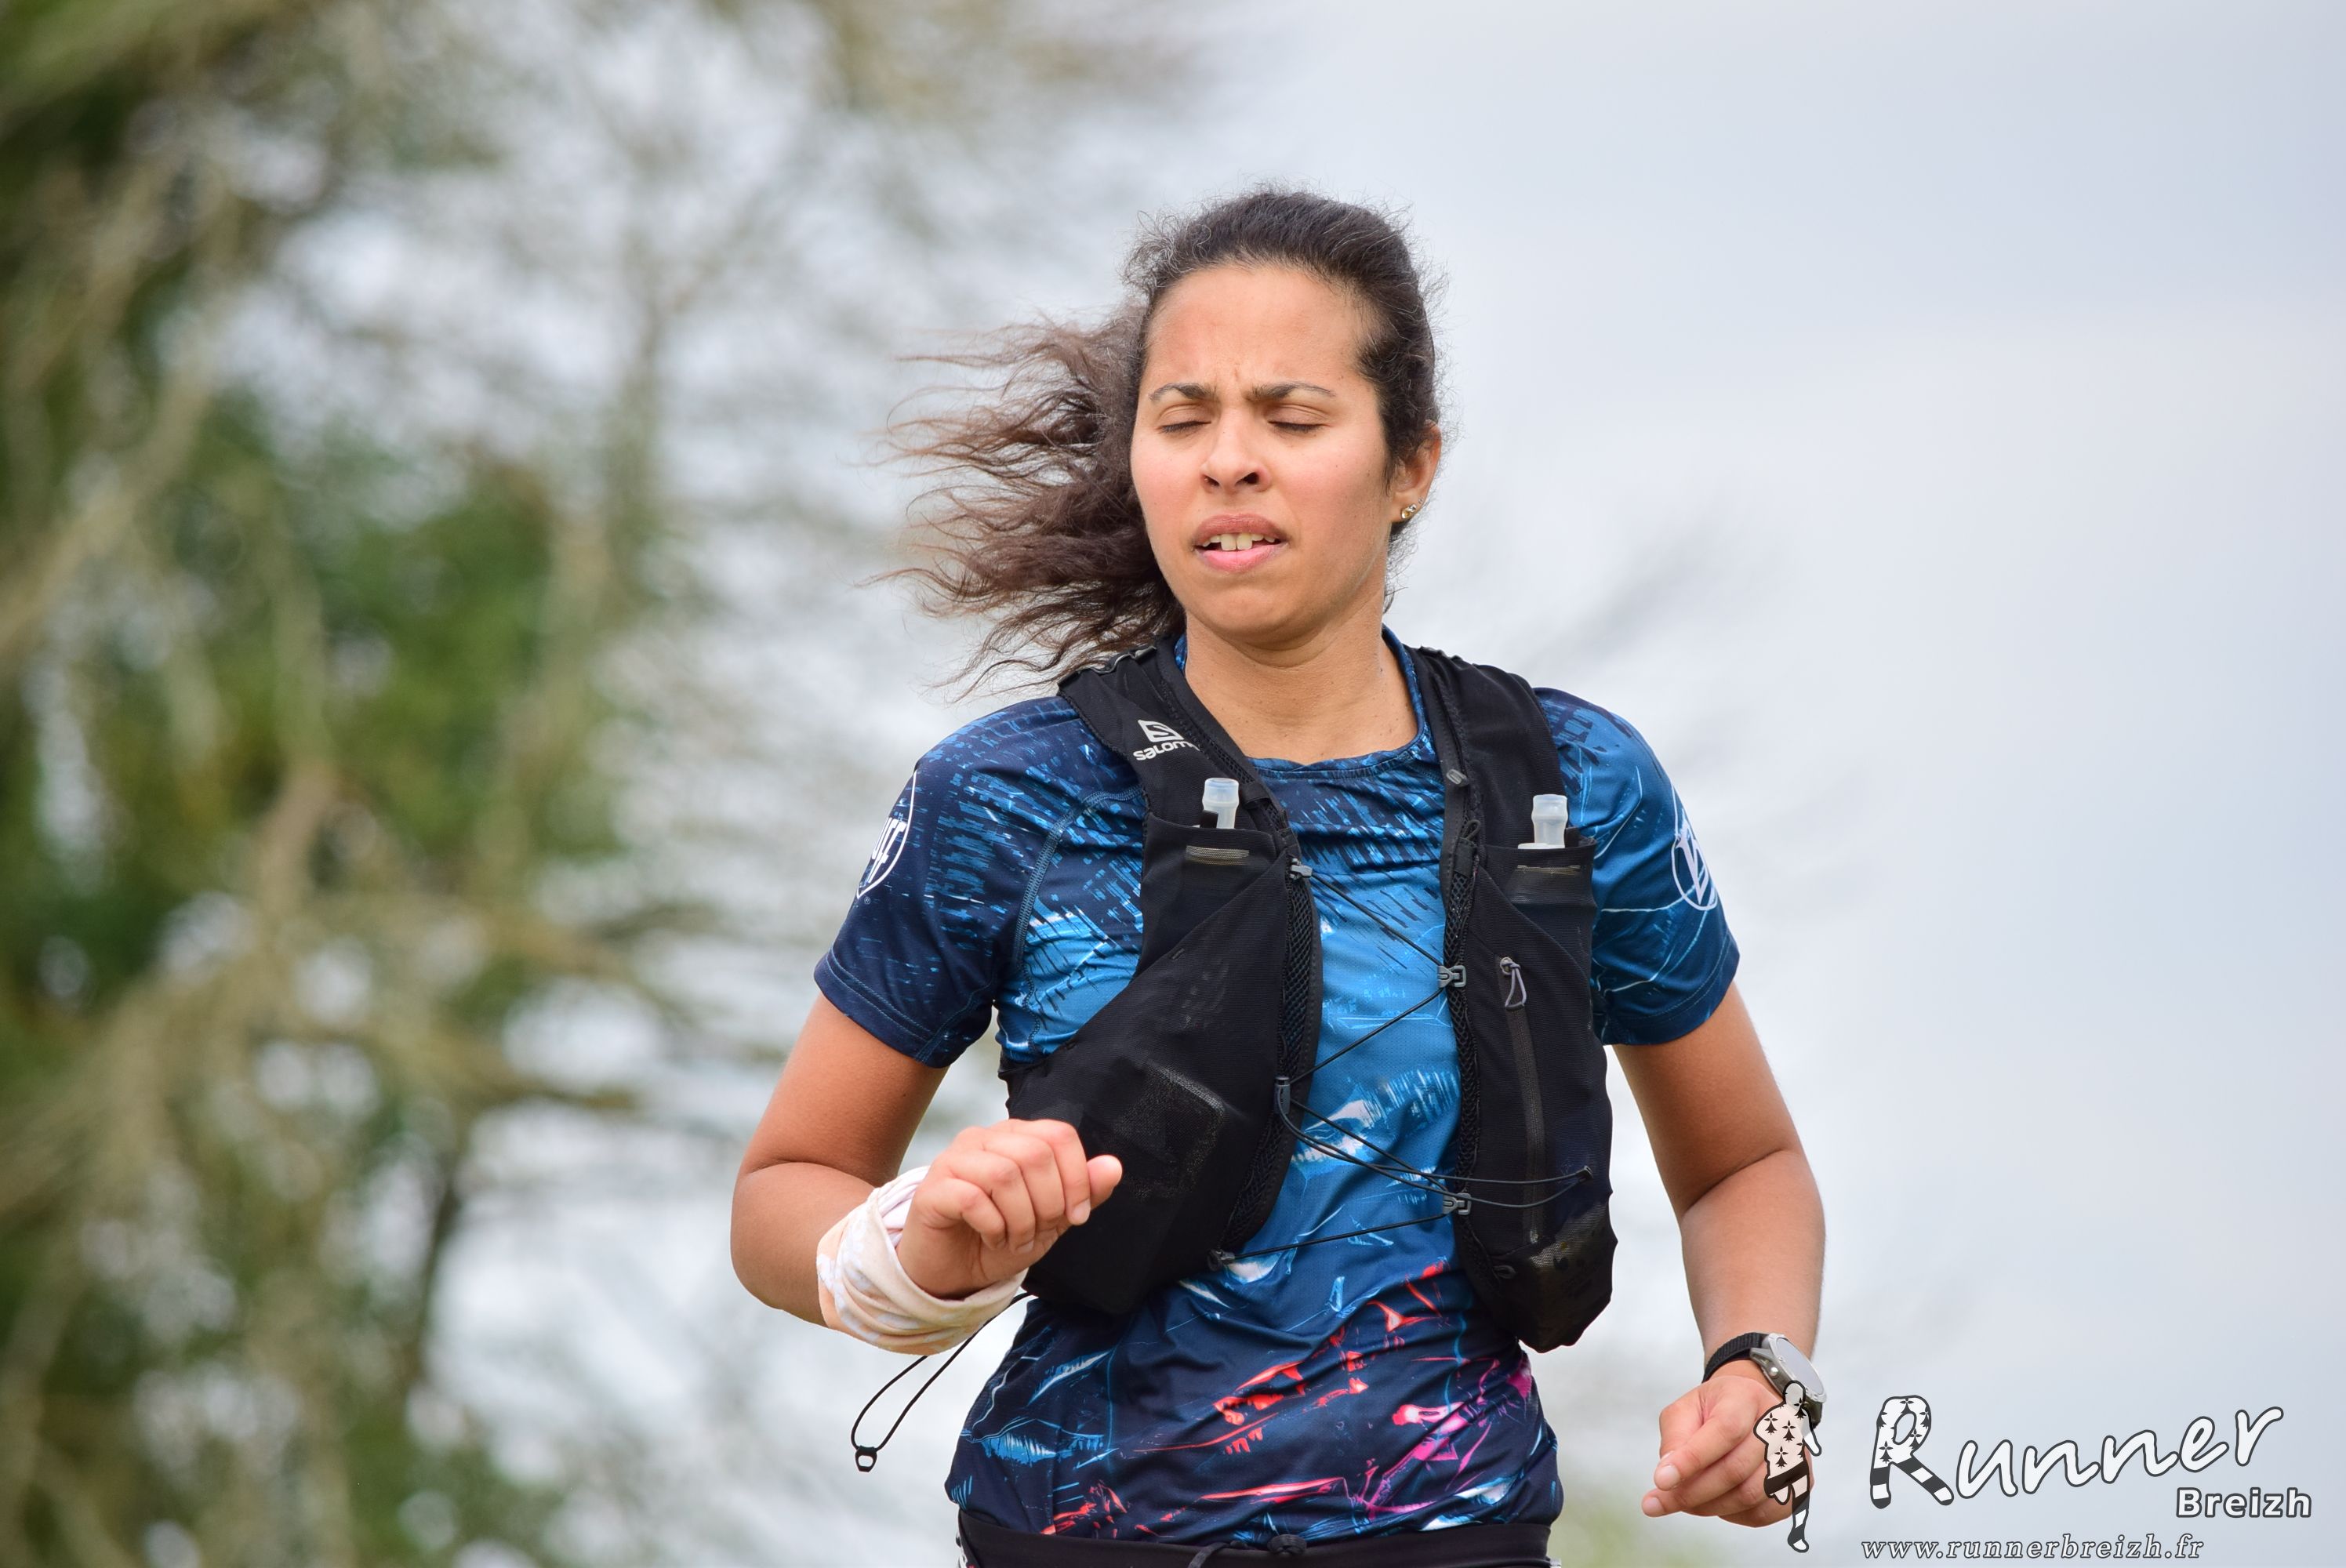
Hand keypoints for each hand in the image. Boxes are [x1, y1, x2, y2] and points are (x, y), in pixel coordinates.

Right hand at [894, 1119, 1122, 1300]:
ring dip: (1021, 1218)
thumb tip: (1113, 1166)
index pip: (1059, 1135)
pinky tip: (992, 1238)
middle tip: (1039, 1231)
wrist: (953, 1272)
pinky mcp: (933, 1189)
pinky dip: (992, 1225)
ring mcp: (954, 1160)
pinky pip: (971, 1198)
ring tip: (1016, 1238)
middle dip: (1048, 1203)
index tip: (1076, 1216)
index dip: (1077, 1178)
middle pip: (1035, 1154)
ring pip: (1004, 1174)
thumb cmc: (1001, 1236)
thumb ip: (1084, 1191)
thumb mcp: (1053, 1219)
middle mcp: (984, 1139)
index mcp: (1016, 1137)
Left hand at [1641, 1362, 1795, 1526]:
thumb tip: (1668, 1476)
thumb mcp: (1685, 1411)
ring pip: (1751, 1494)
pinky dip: (1735, 1515)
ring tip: (1684, 1502)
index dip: (1692, 1459)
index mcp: (1747, 1395)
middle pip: (1736, 1468)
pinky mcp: (1802, 1481)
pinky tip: (1715, 1504)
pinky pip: (1766, 1511)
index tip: (1660, 1480)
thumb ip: (1675, 1439)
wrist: (1749, 1412)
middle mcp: (1780, 1423)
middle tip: (1661, 1501)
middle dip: (1693, 1491)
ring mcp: (1797, 1453)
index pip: (1725, 1430)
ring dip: (1711, 1506)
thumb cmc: (1712, 1412)